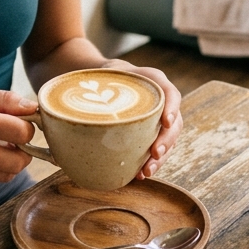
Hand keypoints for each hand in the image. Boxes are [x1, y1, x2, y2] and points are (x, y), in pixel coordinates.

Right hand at [0, 87, 36, 186]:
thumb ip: (6, 100)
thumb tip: (33, 108)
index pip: (21, 132)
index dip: (28, 128)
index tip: (22, 123)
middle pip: (18, 161)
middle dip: (25, 151)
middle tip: (16, 140)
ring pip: (7, 174)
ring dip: (11, 161)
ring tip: (0, 146)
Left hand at [103, 60, 182, 179]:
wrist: (112, 78)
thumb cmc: (110, 76)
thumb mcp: (105, 75)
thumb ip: (97, 86)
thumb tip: (74, 106)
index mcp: (155, 83)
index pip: (171, 94)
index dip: (172, 108)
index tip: (166, 122)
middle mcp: (162, 102)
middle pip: (174, 123)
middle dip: (166, 140)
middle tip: (155, 153)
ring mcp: (160, 120)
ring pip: (169, 141)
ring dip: (160, 158)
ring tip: (147, 171)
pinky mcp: (154, 134)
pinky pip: (158, 150)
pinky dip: (151, 162)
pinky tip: (140, 173)